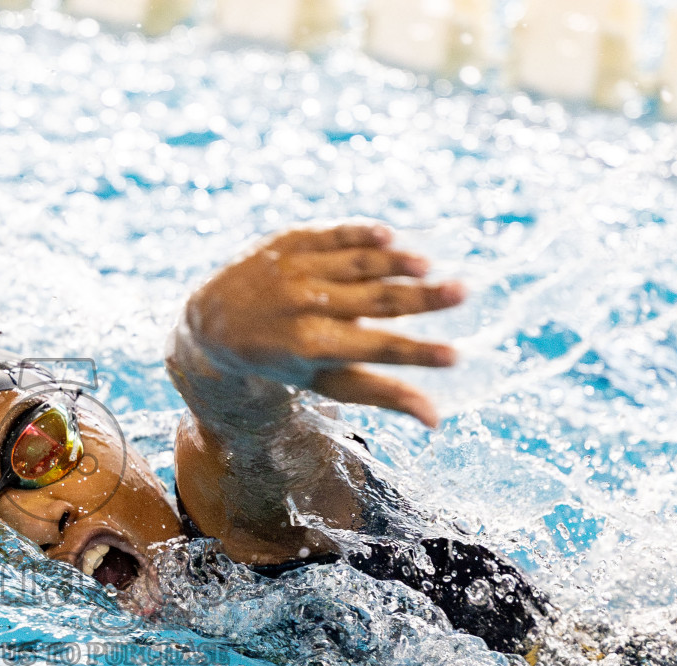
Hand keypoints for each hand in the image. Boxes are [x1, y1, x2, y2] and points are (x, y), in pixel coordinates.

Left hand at [185, 224, 462, 426]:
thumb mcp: (325, 380)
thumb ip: (382, 393)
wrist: (212, 321)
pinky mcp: (287, 241)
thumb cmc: (283, 358)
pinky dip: (361, 234)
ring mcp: (293, 270)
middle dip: (422, 298)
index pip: (377, 350)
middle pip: (374, 301)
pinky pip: (332, 234)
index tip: (456, 357)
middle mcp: (301, 306)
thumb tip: (436, 420)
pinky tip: (392, 236)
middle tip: (464, 292)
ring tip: (429, 267)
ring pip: (355, 264)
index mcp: (312, 346)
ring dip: (395, 262)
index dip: (417, 354)